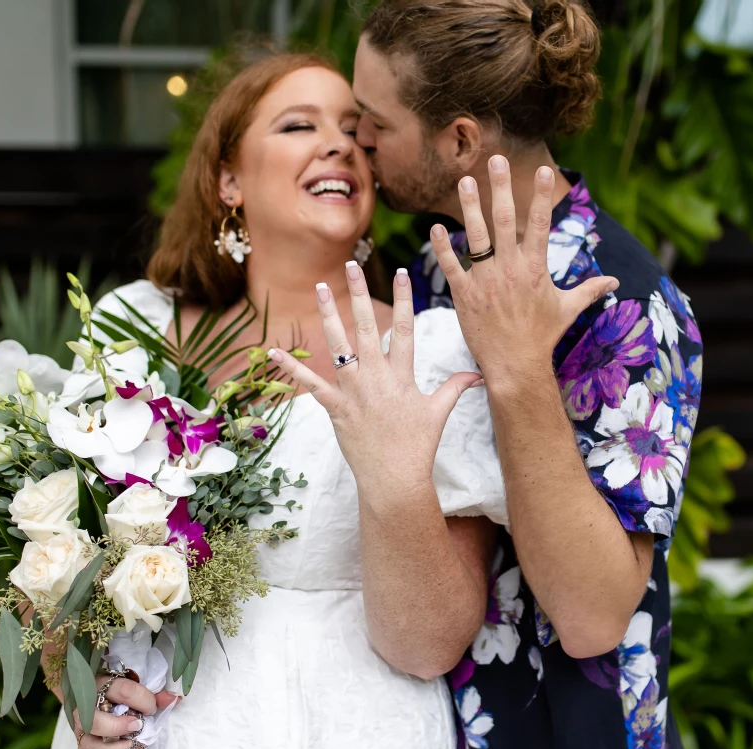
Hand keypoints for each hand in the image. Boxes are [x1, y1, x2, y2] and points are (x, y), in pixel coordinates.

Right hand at [71, 674, 178, 748]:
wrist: (93, 695)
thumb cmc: (118, 691)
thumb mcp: (134, 686)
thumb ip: (154, 693)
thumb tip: (173, 699)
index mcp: (102, 685)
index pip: (121, 691)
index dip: (141, 700)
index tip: (152, 707)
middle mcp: (86, 709)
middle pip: (94, 721)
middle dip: (117, 727)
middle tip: (138, 727)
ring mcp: (81, 731)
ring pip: (90, 745)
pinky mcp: (82, 748)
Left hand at [267, 263, 480, 492]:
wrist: (395, 479)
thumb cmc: (418, 447)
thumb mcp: (438, 413)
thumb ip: (454, 388)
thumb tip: (476, 375)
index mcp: (402, 375)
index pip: (405, 328)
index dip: (404, 298)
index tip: (402, 272)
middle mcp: (377, 377)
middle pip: (368, 326)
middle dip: (360, 293)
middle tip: (352, 265)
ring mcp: (354, 391)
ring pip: (338, 346)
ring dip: (328, 315)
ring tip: (320, 288)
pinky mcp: (336, 409)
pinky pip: (311, 385)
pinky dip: (293, 370)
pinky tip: (276, 352)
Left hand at [429, 156, 618, 385]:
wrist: (516, 366)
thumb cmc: (542, 337)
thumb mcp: (568, 309)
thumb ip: (589, 290)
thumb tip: (613, 281)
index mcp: (535, 268)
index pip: (539, 223)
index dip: (541, 195)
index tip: (543, 170)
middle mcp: (510, 268)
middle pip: (505, 220)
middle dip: (501, 187)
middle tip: (495, 159)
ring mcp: (486, 280)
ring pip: (476, 236)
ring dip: (470, 206)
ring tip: (465, 180)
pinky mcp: (465, 294)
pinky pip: (452, 265)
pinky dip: (443, 247)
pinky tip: (436, 227)